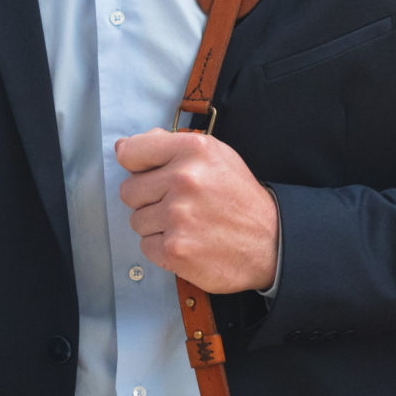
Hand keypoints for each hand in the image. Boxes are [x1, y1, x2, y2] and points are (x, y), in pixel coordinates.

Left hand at [112, 128, 278, 295]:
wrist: (272, 243)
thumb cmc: (238, 198)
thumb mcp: (215, 156)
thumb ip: (168, 146)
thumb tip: (123, 146)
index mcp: (193, 150)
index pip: (130, 152)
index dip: (136, 166)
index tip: (149, 175)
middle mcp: (184, 179)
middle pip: (128, 191)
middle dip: (148, 200)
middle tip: (179, 205)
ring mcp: (179, 216)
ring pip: (136, 220)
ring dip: (156, 226)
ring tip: (188, 225)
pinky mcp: (175, 250)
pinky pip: (146, 246)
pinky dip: (162, 249)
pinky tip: (189, 242)